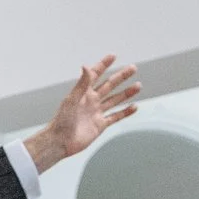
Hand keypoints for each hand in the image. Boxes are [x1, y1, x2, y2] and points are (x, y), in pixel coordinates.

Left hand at [23, 55, 140, 173]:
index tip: (113, 56)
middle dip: (121, 76)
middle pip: (109, 85)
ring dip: (126, 93)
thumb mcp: (72, 99)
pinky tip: (134, 107)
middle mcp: (91, 101)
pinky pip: (115, 116)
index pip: (95, 75)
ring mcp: (96, 112)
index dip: (103, 65)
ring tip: (138, 85)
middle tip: (133, 68)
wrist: (60, 142)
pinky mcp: (100, 125)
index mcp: (83, 92)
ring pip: (115, 100)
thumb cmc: (62, 120)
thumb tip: (86, 65)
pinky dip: (125, 112)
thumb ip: (82, 83)